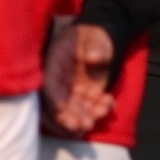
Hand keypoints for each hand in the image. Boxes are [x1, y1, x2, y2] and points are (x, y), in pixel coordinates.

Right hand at [40, 21, 115, 136]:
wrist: (101, 39)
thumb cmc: (91, 35)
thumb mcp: (93, 36)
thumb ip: (93, 45)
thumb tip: (94, 57)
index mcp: (54, 65)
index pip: (49, 87)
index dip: (54, 101)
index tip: (62, 110)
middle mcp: (61, 83)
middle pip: (60, 105)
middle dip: (71, 117)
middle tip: (85, 124)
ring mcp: (73, 91)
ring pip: (76, 110)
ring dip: (87, 115)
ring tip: (103, 111)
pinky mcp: (87, 96)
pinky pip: (90, 108)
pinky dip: (100, 109)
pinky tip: (110, 104)